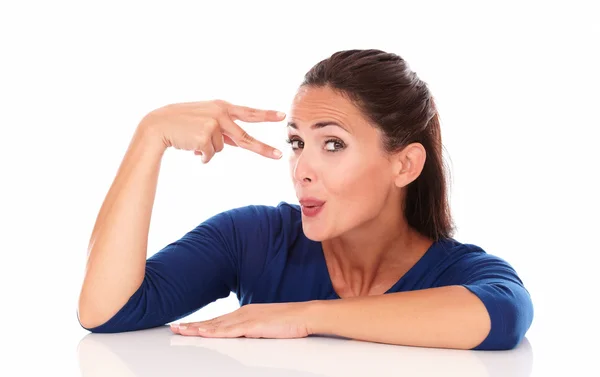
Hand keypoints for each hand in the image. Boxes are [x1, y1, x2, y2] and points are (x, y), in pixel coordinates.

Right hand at [139, 99, 285, 162]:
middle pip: (245, 137)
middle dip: (262, 149)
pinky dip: (200, 155)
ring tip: (192, 139)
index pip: (248, 112)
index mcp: (222, 107)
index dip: (266, 115)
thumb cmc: (182, 123)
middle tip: (278, 156)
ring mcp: (213, 125)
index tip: (282, 116)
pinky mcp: (205, 137)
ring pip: (220, 149)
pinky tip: (188, 145)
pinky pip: (209, 155)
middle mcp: (220, 114)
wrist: (159, 125)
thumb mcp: (206, 119)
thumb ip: (223, 129)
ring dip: (207, 149)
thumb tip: (237, 143)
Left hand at [169, 302, 314, 338]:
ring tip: (181, 330)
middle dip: (192, 326)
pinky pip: (230, 330)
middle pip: (212, 322)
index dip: (200, 324)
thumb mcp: (266, 326)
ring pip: (217, 325)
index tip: (185, 326)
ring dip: (198, 328)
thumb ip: (252, 330)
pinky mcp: (253, 325)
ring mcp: (247, 318)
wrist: (305, 314)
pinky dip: (215, 331)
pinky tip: (203, 333)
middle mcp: (242, 313)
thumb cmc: (289, 321)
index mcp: (245, 313)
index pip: (217, 321)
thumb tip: (242, 337)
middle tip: (174, 328)